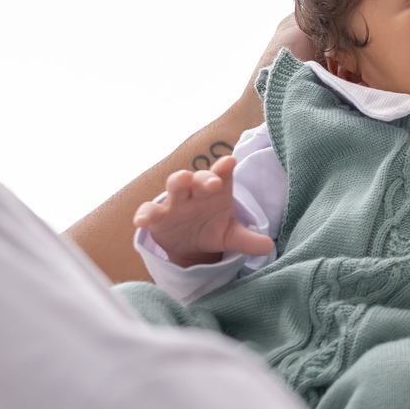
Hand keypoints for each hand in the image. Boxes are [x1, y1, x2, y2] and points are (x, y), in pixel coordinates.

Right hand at [133, 157, 274, 267]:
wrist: (188, 243)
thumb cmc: (212, 228)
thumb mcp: (230, 236)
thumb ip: (247, 240)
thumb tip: (268, 247)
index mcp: (217, 191)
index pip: (222, 175)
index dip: (224, 168)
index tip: (230, 161)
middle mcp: (196, 191)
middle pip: (199, 178)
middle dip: (205, 177)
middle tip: (213, 182)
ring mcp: (175, 202)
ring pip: (175, 185)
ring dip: (178, 181)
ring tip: (183, 179)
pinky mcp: (157, 216)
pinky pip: (149, 211)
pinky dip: (144, 214)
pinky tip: (141, 220)